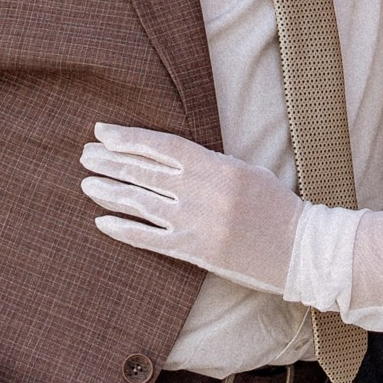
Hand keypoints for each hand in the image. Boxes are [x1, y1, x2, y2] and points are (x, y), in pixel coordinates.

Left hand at [81, 126, 302, 295]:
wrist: (297, 248)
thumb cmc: (275, 206)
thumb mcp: (244, 171)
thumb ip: (208, 164)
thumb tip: (168, 158)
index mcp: (215, 167)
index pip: (162, 146)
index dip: (129, 137)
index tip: (102, 131)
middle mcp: (201, 193)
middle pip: (144, 172)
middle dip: (110, 162)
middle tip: (84, 155)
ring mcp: (195, 223)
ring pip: (141, 203)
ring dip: (110, 191)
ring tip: (87, 182)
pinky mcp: (194, 251)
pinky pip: (149, 239)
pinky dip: (123, 230)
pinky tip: (101, 221)